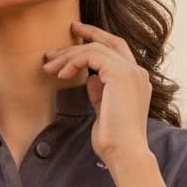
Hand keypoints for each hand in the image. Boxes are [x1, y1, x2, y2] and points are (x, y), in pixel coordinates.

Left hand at [42, 21, 151, 169]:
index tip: (76, 34)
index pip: (117, 50)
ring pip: (96, 48)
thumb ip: (100, 92)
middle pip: (109, 42)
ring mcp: (131, 72)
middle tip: (55, 45)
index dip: (97, 38)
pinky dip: (73, 62)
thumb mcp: (104, 111)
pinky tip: (61, 75)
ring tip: (49, 68)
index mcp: (136, 81)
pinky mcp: (121, 74)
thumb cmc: (113, 141)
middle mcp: (137, 72)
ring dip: (69, 56)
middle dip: (83, 36)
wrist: (124, 152)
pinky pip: (92, 55)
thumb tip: (91, 79)